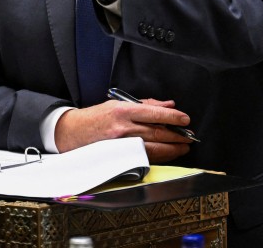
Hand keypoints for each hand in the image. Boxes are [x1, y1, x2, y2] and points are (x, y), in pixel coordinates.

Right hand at [55, 99, 192, 163]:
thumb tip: (168, 105)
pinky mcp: (120, 157)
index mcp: (123, 111)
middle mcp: (123, 128)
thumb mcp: (118, 103)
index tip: (185, 120)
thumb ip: (145, 105)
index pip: (154, 114)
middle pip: (157, 133)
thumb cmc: (96, 117)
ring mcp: (121, 145)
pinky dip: (159, 157)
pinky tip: (167, 154)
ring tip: (183, 147)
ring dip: (172, 149)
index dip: (173, 118)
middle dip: (177, 136)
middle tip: (189, 137)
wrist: (72, 132)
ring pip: (153, 148)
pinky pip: (144, 158)